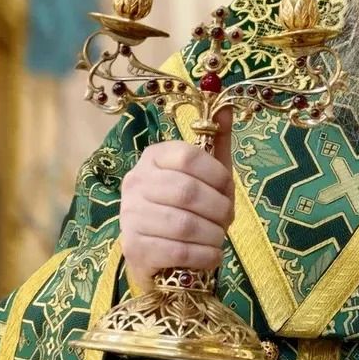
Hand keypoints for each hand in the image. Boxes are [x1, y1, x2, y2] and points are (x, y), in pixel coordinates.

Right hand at [120, 110, 234, 290]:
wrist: (158, 253)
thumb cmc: (188, 206)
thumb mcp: (207, 171)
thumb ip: (217, 139)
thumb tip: (228, 104)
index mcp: (154, 156)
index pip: (188, 156)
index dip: (217, 175)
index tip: (228, 189)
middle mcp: (135, 182)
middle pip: (187, 192)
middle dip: (218, 209)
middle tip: (227, 219)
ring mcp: (130, 215)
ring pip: (183, 225)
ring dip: (213, 235)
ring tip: (219, 238)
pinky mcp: (133, 247)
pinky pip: (176, 251)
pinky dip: (204, 255)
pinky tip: (211, 255)